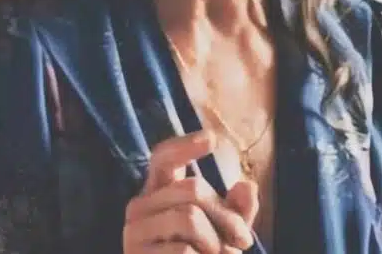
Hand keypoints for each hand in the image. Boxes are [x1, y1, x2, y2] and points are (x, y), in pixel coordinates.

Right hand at [123, 130, 258, 252]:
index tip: (212, 139)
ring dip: (215, 243)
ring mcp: (133, 232)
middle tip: (245, 240)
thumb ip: (238, 209)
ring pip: (189, 218)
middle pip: (193, 188)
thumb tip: (248, 186)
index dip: (185, 146)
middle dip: (227, 216)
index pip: (164, 157)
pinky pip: (183, 251)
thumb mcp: (225, 230)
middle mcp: (140, 206)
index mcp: (159, 190)